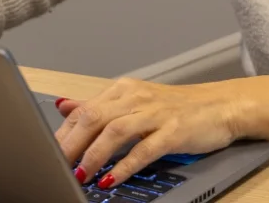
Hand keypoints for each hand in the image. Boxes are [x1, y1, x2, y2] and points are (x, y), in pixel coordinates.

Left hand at [53, 77, 242, 188]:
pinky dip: (125, 165)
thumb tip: (63, 105)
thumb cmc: (177, 108)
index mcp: (125, 90)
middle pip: (95, 117)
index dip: (63, 133)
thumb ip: (99, 105)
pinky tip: (112, 178)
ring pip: (115, 130)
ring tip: (80, 175)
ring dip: (94, 155)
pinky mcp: (173, 131)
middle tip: (55, 166)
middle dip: (71, 144)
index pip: (85, 109)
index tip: (48, 153)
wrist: (221, 106)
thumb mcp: (135, 101)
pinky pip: (144, 149)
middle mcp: (137, 97)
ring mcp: (156, 113)